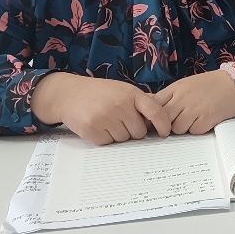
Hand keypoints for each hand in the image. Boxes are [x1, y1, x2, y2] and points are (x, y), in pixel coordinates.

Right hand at [31, 73, 171, 145]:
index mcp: (131, 94)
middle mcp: (120, 105)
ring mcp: (105, 118)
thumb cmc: (100, 93)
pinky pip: (108, 143)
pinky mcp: (92, 130)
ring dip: (119, 135)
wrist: (69, 94)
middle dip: (133, 130)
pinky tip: (99, 126)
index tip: (165, 132)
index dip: (163, 124)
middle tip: (121, 121)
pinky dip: (105, 138)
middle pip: (139, 132)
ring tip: (108, 121)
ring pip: (124, 139)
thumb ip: (141, 102)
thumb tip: (163, 118)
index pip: (155, 111)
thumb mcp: (123, 89)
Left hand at [154, 69, 234, 134]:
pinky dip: (198, 129)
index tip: (156, 120)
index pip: (153, 105)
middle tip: (176, 122)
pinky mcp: (207, 118)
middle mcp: (183, 98)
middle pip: (163, 119)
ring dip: (184, 128)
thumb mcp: (186, 85)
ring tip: (194, 119)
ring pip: (177, 128)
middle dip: (167, 124)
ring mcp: (195, 108)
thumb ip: (169, 96)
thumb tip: (150, 109)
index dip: (152, 115)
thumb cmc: (211, 85)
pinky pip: (194, 131)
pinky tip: (205, 120)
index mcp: (176, 88)